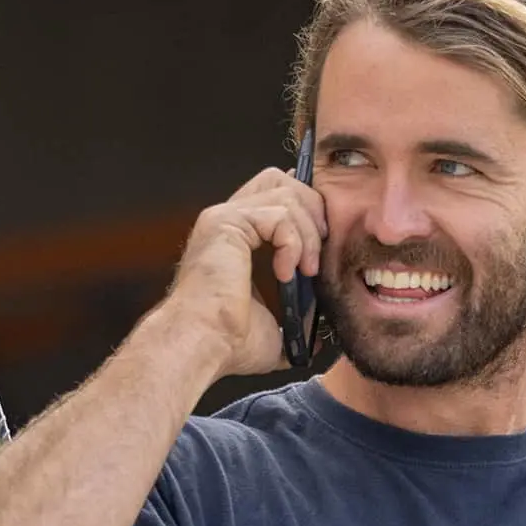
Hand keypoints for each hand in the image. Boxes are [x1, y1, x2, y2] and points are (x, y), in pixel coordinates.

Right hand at [163, 167, 326, 378]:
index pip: (275, 193)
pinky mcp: (226, 222)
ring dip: (307, 234)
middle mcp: (226, 220)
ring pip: (286, 195)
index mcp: (235, 236)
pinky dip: (293, 243)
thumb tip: (318, 327)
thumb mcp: (275, 324)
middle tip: (316, 254)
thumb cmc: (229, 342)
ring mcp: (224, 218)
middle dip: (311, 211)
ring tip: (304, 271)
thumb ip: (295, 314)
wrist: (204, 344)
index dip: (306, 207)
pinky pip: (279, 214)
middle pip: (283, 180)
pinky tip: (286, 272)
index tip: (321, 241)